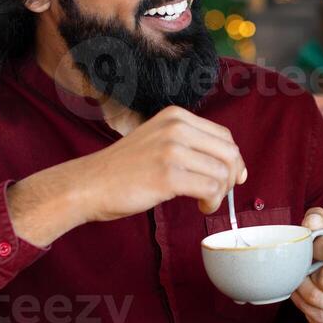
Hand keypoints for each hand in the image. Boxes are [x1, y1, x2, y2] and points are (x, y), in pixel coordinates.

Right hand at [78, 106, 246, 221]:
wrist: (89, 184)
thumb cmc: (124, 169)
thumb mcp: (158, 140)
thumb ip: (190, 143)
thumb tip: (233, 164)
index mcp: (176, 116)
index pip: (224, 135)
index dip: (233, 160)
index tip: (231, 177)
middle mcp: (176, 128)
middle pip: (229, 153)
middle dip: (231, 177)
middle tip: (218, 193)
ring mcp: (172, 151)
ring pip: (222, 173)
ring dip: (220, 194)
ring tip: (205, 202)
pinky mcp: (168, 176)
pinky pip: (210, 189)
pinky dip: (211, 202)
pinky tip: (200, 206)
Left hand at [291, 208, 322, 322]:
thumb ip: (319, 221)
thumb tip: (311, 221)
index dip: (315, 246)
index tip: (311, 248)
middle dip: (309, 271)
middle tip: (307, 267)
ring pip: (315, 297)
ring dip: (301, 288)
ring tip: (303, 280)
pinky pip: (310, 313)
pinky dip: (300, 302)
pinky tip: (303, 294)